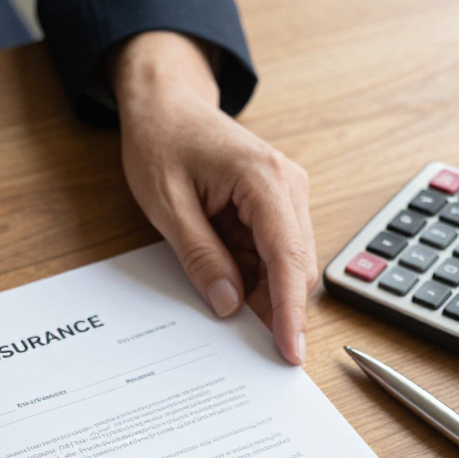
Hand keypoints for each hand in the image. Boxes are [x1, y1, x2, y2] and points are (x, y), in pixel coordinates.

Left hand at [113, 31, 318, 366]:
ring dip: (264, 295)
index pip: (287, 258)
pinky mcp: (275, 207)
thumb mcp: (168, 206)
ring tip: (228, 312)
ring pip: (288, 265)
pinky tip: (230, 289)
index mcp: (264, 179)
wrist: (165, 105)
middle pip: (296, 267)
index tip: (291, 351)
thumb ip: (200, 256)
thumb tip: (228, 304)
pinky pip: (274, 255)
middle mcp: (287, 186)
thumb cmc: (162, 142)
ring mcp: (286, 196)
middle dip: (278, 310)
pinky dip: (256, 279)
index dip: (290, 312)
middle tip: (251, 351)